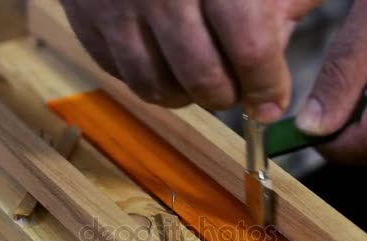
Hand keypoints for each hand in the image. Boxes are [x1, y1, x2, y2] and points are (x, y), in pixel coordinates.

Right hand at [61, 0, 320, 122]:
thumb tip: (280, 46)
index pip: (250, 47)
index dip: (266, 86)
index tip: (271, 104)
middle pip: (202, 78)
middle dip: (228, 96)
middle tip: (236, 89)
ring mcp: (116, 5)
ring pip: (156, 87)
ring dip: (186, 96)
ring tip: (200, 79)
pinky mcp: (85, 17)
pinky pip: (121, 74)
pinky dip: (149, 80)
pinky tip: (165, 62)